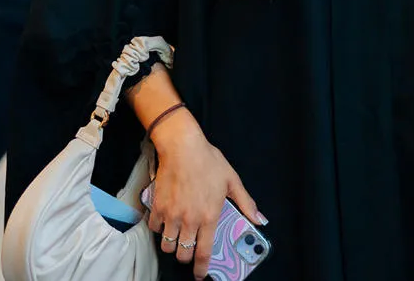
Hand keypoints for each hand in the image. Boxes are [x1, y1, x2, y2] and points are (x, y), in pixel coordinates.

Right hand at [147, 110, 262, 278]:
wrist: (182, 146)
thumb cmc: (208, 161)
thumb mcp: (232, 180)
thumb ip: (245, 203)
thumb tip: (259, 219)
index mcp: (209, 216)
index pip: (204, 252)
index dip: (202, 269)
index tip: (201, 275)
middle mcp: (189, 220)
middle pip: (182, 254)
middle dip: (186, 257)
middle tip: (190, 249)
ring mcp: (171, 215)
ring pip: (167, 245)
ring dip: (172, 245)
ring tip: (178, 236)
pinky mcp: (157, 207)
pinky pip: (154, 229)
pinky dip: (159, 229)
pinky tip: (166, 220)